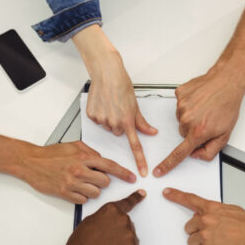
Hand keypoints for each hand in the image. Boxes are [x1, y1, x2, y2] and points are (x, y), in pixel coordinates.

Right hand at [13, 141, 135, 203]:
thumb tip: (101, 160)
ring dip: (92, 189)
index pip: (109, 166)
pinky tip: (75, 189)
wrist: (31, 162)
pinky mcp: (64, 193)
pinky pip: (83, 200)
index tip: (132, 178)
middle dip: (102, 181)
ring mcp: (72, 183)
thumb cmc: (50, 154)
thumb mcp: (73, 146)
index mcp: (83, 158)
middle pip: (105, 182)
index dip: (123, 173)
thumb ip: (90, 152)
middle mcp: (79, 171)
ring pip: (95, 193)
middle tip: (92, 177)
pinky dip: (82, 196)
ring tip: (82, 183)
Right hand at [59, 190, 144, 244]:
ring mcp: (130, 236)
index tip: (142, 194)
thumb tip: (111, 221)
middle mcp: (124, 220)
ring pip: (130, 239)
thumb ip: (105, 217)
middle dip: (119, 232)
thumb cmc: (80, 244)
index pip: (127, 203)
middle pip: (127, 225)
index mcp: (112, 210)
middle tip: (105, 242)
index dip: (135, 198)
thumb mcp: (89, 222)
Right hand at [86, 57, 156, 176]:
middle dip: (120, 124)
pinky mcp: (92, 115)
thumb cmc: (122, 85)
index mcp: (127, 120)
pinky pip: (98, 120)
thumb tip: (151, 132)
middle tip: (119, 109)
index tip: (142, 171)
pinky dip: (100, 114)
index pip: (135, 145)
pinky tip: (102, 104)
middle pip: (118, 132)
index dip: (139, 160)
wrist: (107, 74)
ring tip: (110, 104)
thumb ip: (142, 122)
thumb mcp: (135, 105)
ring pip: (108, 126)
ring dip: (110, 119)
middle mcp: (114, 122)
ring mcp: (102, 119)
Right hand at [154, 65, 244, 176]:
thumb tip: (196, 155)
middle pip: (183, 133)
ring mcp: (182, 106)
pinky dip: (189, 104)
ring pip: (181, 119)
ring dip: (191, 116)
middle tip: (206, 120)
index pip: (179, 153)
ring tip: (204, 107)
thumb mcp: (225, 134)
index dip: (168, 164)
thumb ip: (210, 150)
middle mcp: (188, 120)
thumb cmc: (228, 105)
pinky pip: (180, 105)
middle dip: (193, 130)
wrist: (227, 81)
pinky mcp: (180, 94)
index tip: (158, 170)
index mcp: (199, 132)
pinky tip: (199, 99)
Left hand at [162, 187, 244, 244]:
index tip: (166, 193)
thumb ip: (219, 212)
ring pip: (192, 241)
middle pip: (189, 227)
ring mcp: (205, 236)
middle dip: (197, 232)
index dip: (176, 196)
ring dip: (202, 244)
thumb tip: (211, 214)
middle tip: (212, 236)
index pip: (190, 200)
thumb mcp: (234, 211)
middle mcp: (206, 220)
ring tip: (220, 244)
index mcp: (212, 209)